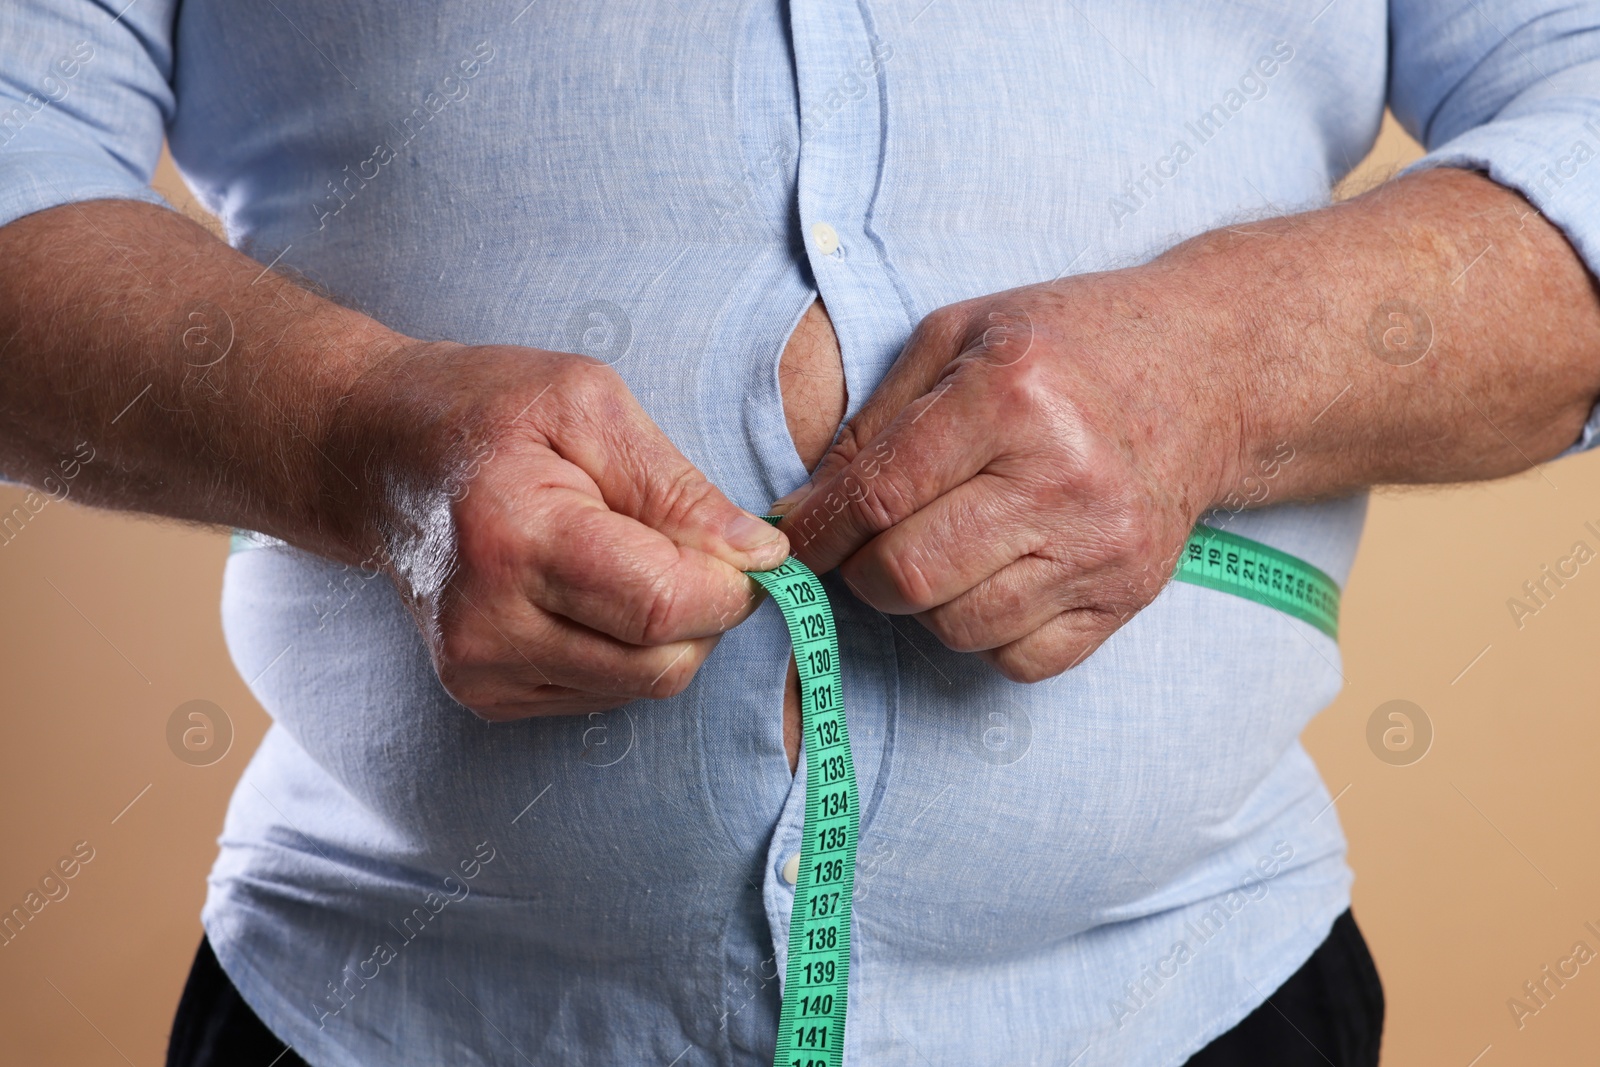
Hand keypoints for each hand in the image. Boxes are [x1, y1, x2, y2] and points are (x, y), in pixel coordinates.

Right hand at [325, 342, 789, 718]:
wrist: (371, 453)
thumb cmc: (483, 411)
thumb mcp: (590, 405)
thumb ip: (679, 488)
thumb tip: (763, 556)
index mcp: (516, 540)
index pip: (663, 606)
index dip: (731, 585)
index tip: (752, 548)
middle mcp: (489, 626)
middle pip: (663, 662)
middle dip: (708, 610)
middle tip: (691, 544)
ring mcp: (480, 671)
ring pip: (641, 687)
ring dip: (670, 632)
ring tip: (633, 557)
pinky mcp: (485, 695)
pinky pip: (605, 694)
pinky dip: (627, 649)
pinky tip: (594, 591)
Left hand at [774, 271, 1248, 681]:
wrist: (1209, 369)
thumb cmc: (1070, 345)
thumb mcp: (960, 339)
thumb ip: (875, 422)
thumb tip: (803, 511)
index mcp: (1011, 396)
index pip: (876, 496)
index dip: (818, 531)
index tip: (800, 541)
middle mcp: (1062, 477)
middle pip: (908, 576)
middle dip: (862, 574)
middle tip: (867, 548)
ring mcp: (1102, 545)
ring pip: (958, 628)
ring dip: (925, 604)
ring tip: (941, 552)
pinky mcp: (1128, 594)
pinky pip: (1019, 660)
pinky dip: (987, 633)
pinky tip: (996, 579)